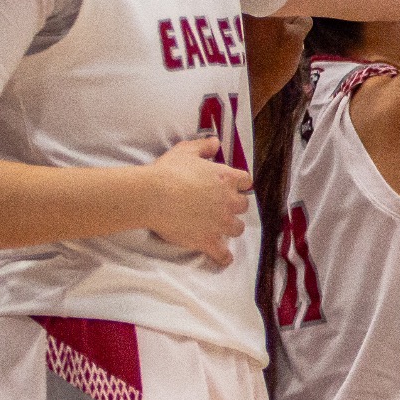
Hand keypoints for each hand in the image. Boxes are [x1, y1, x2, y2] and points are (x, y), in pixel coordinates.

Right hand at [145, 138, 252, 264]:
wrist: (153, 195)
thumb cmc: (169, 171)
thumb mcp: (186, 151)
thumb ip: (203, 146)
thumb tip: (215, 141)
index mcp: (226, 178)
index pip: (245, 181)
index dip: (239, 184)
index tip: (232, 186)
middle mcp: (228, 201)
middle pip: (242, 206)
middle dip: (234, 206)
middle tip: (222, 207)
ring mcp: (220, 222)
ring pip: (237, 228)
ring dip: (231, 228)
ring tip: (222, 229)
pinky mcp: (207, 240)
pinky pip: (222, 253)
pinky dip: (223, 256)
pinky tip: (224, 258)